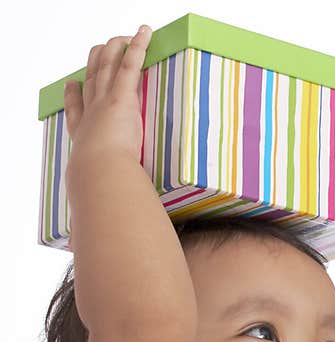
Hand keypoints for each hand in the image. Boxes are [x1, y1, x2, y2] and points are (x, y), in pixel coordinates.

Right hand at [63, 25, 152, 168]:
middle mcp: (90, 114)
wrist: (100, 172)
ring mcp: (104, 101)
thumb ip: (111, 181)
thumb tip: (121, 196)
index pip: (76, 111)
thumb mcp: (103, 179)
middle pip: (90, 80)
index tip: (72, 86)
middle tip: (98, 50)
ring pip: (106, 65)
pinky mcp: (121, 96)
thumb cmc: (103, 182)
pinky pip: (129, 65)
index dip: (73, 96)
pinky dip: (137, 47)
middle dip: (94, 63)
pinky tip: (144, 33)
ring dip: (114, 49)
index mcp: (83, 135)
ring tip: (122, 38)